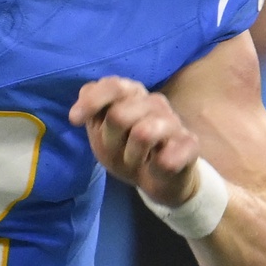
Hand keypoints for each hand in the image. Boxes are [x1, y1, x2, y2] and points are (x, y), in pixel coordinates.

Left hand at [72, 75, 201, 205]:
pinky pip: (169, 156)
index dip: (92, 102)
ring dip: (132, 157)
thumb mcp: (101, 133)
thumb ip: (91, 112)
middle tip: (117, 153)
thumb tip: (80, 105)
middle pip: (119, 114)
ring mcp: (174, 122)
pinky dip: (158, 166)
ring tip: (136, 162)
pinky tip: (158, 167)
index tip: (76, 120)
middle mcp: (154, 102)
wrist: (159, 179)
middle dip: (111, 140)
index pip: (113, 86)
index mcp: (132, 95)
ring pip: (144, 133)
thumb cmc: (127, 151)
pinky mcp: (190, 143)